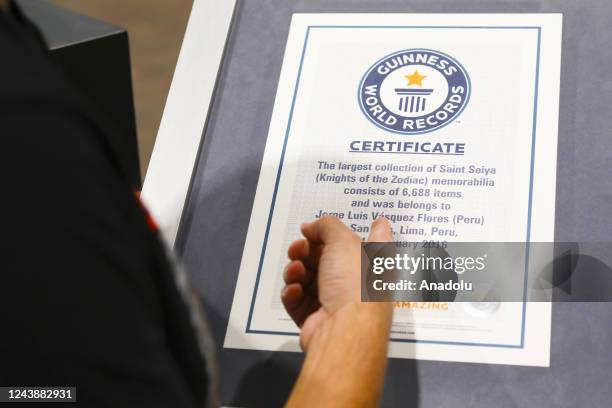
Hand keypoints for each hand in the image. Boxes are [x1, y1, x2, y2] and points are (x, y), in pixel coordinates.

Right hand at [281, 216, 392, 350]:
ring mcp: (334, 302)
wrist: (345, 329)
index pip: (358, 241)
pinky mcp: (315, 319)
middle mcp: (355, 283)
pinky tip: (295, 290)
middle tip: (298, 249)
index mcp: (370, 264)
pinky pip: (297, 300)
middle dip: (305, 250)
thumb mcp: (344, 241)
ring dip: (296, 270)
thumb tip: (311, 226)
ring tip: (296, 271)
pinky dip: (292, 292)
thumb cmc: (356, 286)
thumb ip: (327, 226)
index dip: (337, 233)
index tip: (315, 227)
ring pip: (306, 278)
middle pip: (323, 259)